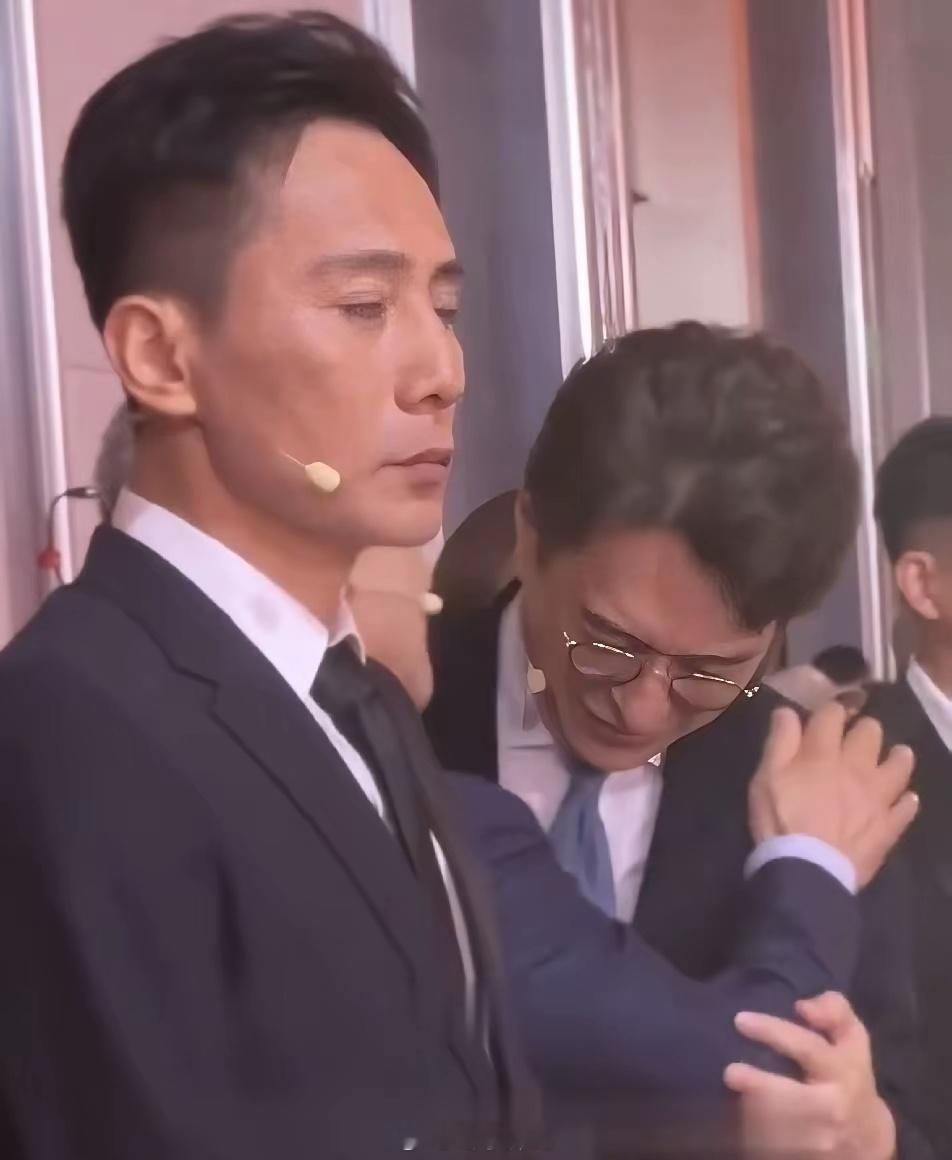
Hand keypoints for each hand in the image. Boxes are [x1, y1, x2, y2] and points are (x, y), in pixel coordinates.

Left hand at [725, 992, 895, 1159]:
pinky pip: (769, 1146)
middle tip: (730, 1073)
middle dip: (757, 1086)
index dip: (774, 1032)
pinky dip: (753, 1133)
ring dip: (750, 1109)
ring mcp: (819, 1140)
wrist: (867, 1140)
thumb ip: (834, 1011)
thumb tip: (802, 1006)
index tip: (740, 1020)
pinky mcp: (803, 1157)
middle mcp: (832, 1107)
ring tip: (735, 1092)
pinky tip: (742, 1120)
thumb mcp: (852, 1041)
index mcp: (843, 1071)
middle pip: (787, 1097)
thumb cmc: (850, 1077)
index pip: (807, 1047)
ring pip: (774, 1126)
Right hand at [749, 702, 917, 886]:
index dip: (828, 710)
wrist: (809, 870)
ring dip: (896, 756)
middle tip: (852, 738)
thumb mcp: (766, 777)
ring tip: (891, 758)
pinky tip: (902, 800)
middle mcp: (856, 766)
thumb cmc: (780, 820)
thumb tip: (788, 711)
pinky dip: (906, 800)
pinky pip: (907, 806)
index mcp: (823, 752)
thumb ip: (779, 740)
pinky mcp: (889, 824)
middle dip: (862, 728)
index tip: (824, 715)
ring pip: (899, 764)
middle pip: (870, 731)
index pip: (832, 713)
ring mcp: (878, 796)